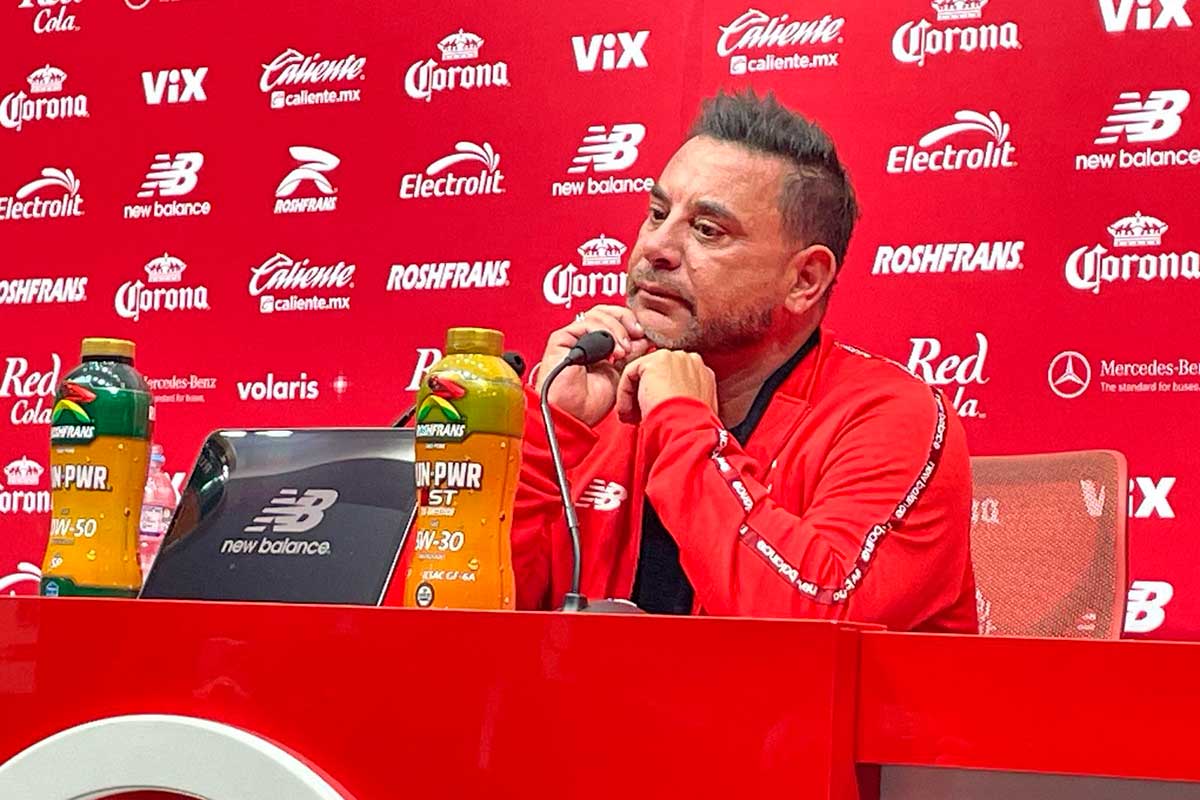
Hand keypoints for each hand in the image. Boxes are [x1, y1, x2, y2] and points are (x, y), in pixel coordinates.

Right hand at [536, 305, 653, 426]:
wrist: (573, 416)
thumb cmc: (589, 404)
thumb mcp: (620, 374)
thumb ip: (630, 354)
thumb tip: (644, 338)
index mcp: (597, 345)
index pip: (614, 319)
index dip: (630, 323)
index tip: (645, 334)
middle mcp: (584, 338)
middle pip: (605, 311)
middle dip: (625, 319)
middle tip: (637, 334)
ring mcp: (573, 338)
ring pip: (597, 314)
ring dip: (616, 329)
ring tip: (623, 351)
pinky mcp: (561, 339)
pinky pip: (584, 323)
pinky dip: (603, 332)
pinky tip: (611, 352)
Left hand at [616, 350, 716, 423]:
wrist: (688, 428)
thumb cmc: (692, 429)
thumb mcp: (695, 414)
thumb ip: (684, 403)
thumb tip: (672, 409)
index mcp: (703, 374)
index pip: (674, 379)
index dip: (659, 398)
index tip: (652, 414)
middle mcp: (689, 361)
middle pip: (657, 374)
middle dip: (643, 395)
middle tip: (636, 417)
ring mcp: (672, 358)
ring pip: (642, 374)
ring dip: (632, 397)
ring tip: (630, 417)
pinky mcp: (653, 362)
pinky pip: (630, 374)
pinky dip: (624, 394)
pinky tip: (627, 413)